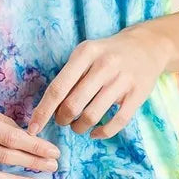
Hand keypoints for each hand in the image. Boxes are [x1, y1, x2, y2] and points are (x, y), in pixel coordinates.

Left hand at [27, 26, 170, 139]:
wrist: (146, 45)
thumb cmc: (107, 53)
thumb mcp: (86, 53)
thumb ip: (69, 76)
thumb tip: (48, 107)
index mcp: (85, 53)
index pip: (58, 87)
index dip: (43, 111)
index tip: (33, 128)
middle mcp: (103, 65)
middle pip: (73, 104)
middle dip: (63, 119)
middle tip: (63, 120)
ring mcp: (122, 79)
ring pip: (92, 116)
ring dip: (80, 128)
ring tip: (78, 126)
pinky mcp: (138, 94)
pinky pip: (117, 122)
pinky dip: (102, 133)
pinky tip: (95, 133)